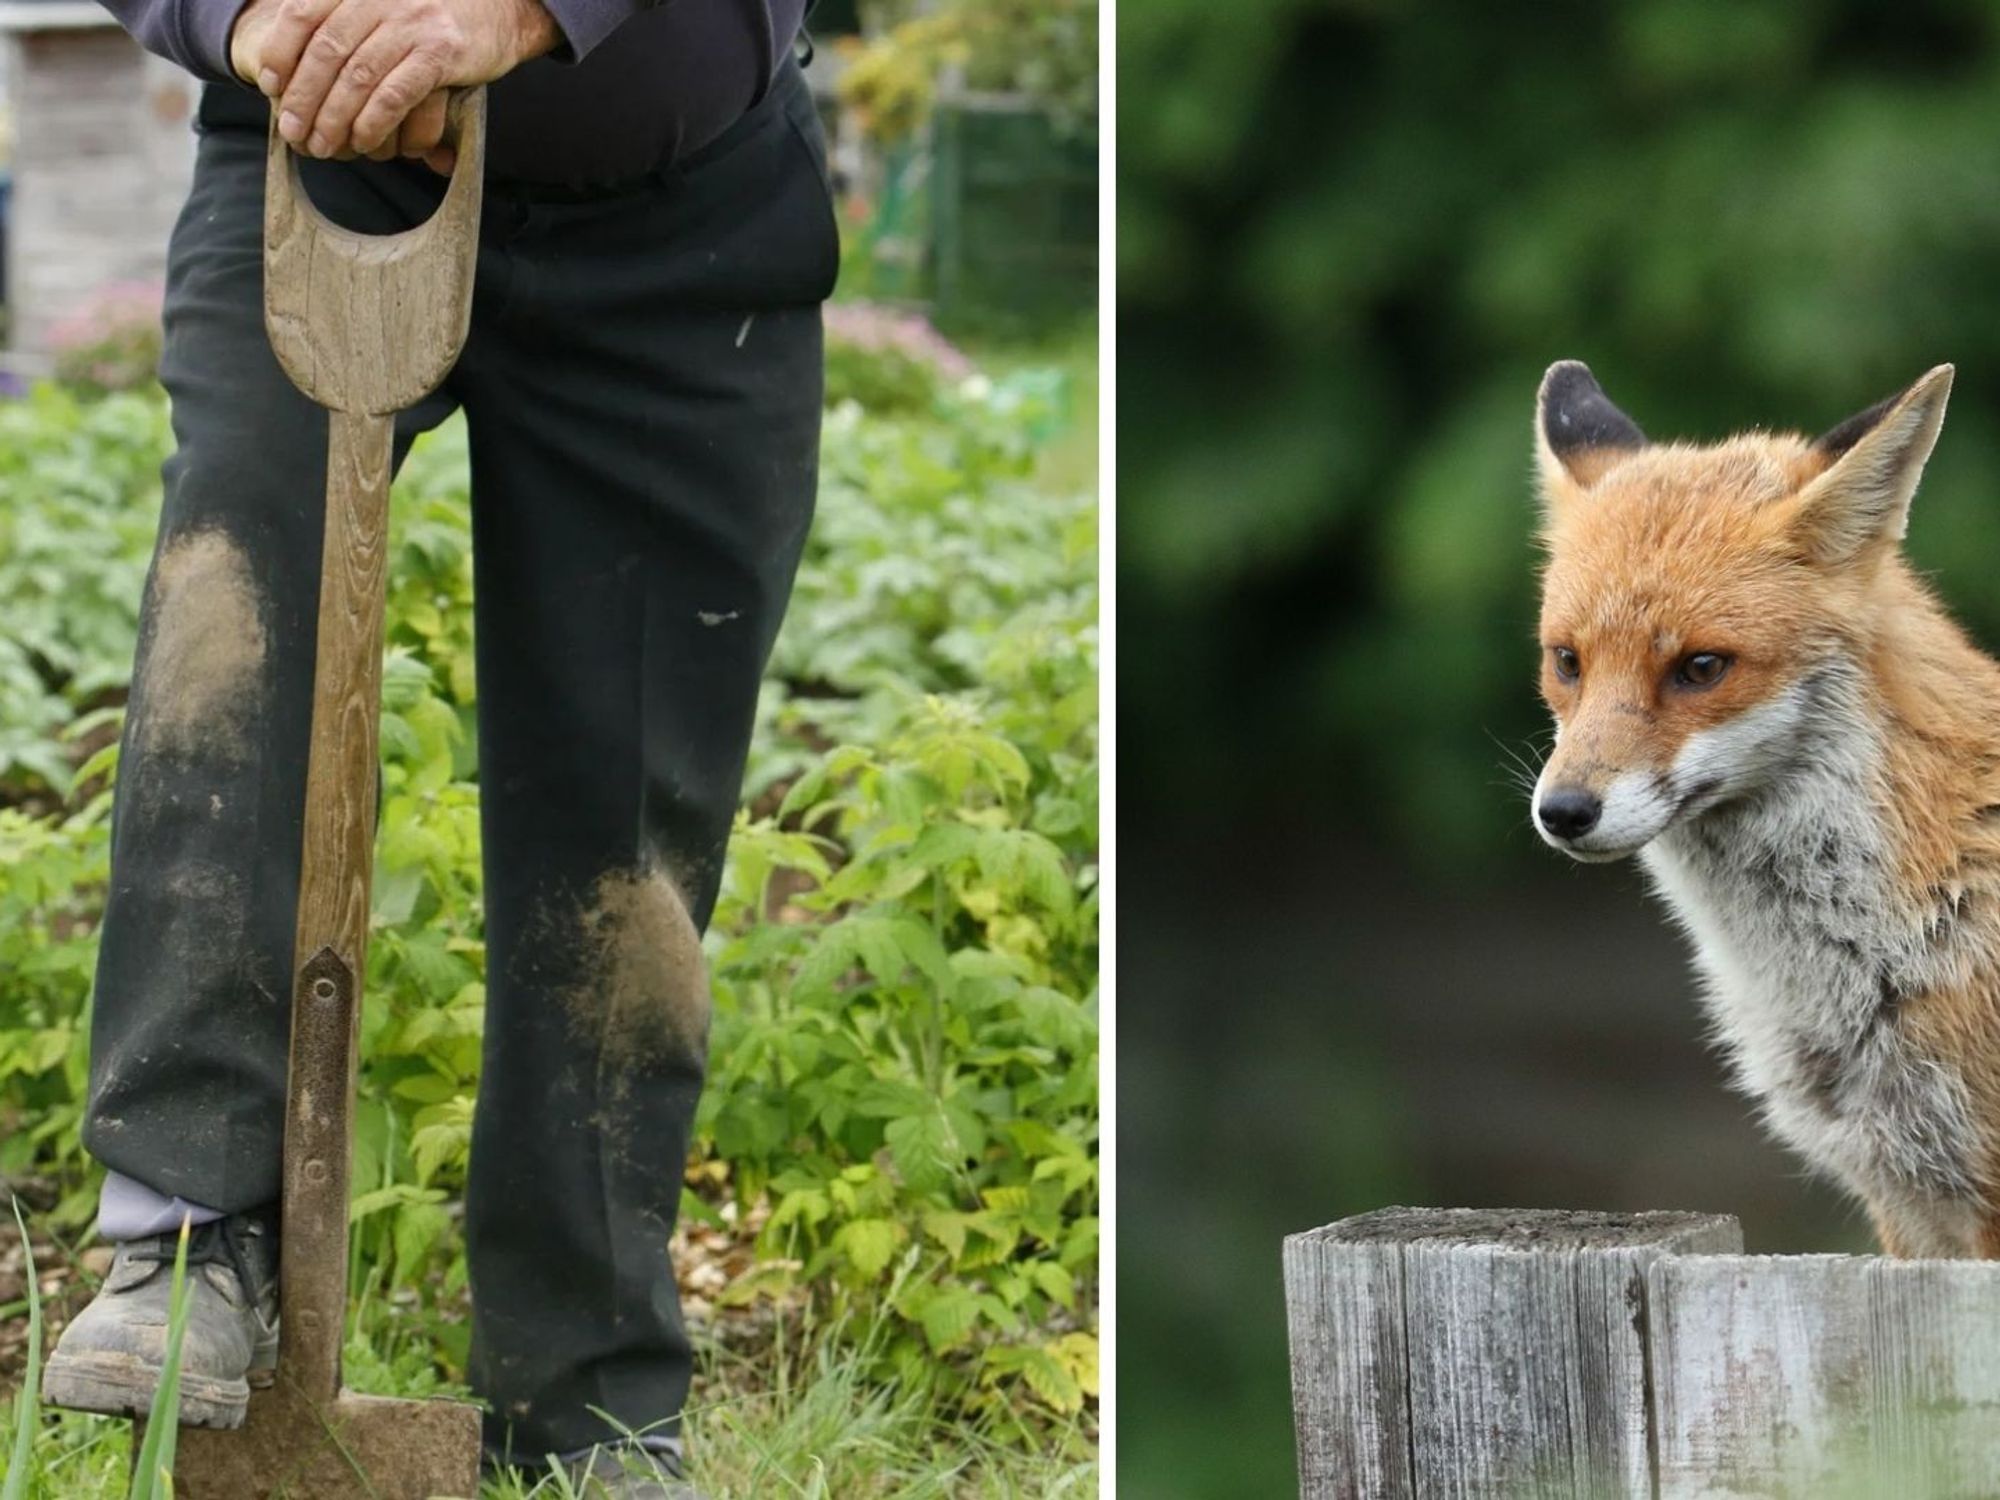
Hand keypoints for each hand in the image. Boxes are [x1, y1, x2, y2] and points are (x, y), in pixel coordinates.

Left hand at [229, 0, 557, 170]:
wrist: (503, 6)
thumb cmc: (435, 13)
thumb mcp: (385, 3)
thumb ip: (345, 20)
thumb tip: (295, 67)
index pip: (302, 14)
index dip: (281, 52)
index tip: (270, 87)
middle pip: (325, 51)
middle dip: (303, 97)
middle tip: (293, 133)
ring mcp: (410, 22)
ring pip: (357, 76)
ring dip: (333, 118)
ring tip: (322, 147)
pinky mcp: (440, 51)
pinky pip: (395, 93)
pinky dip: (374, 121)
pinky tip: (364, 141)